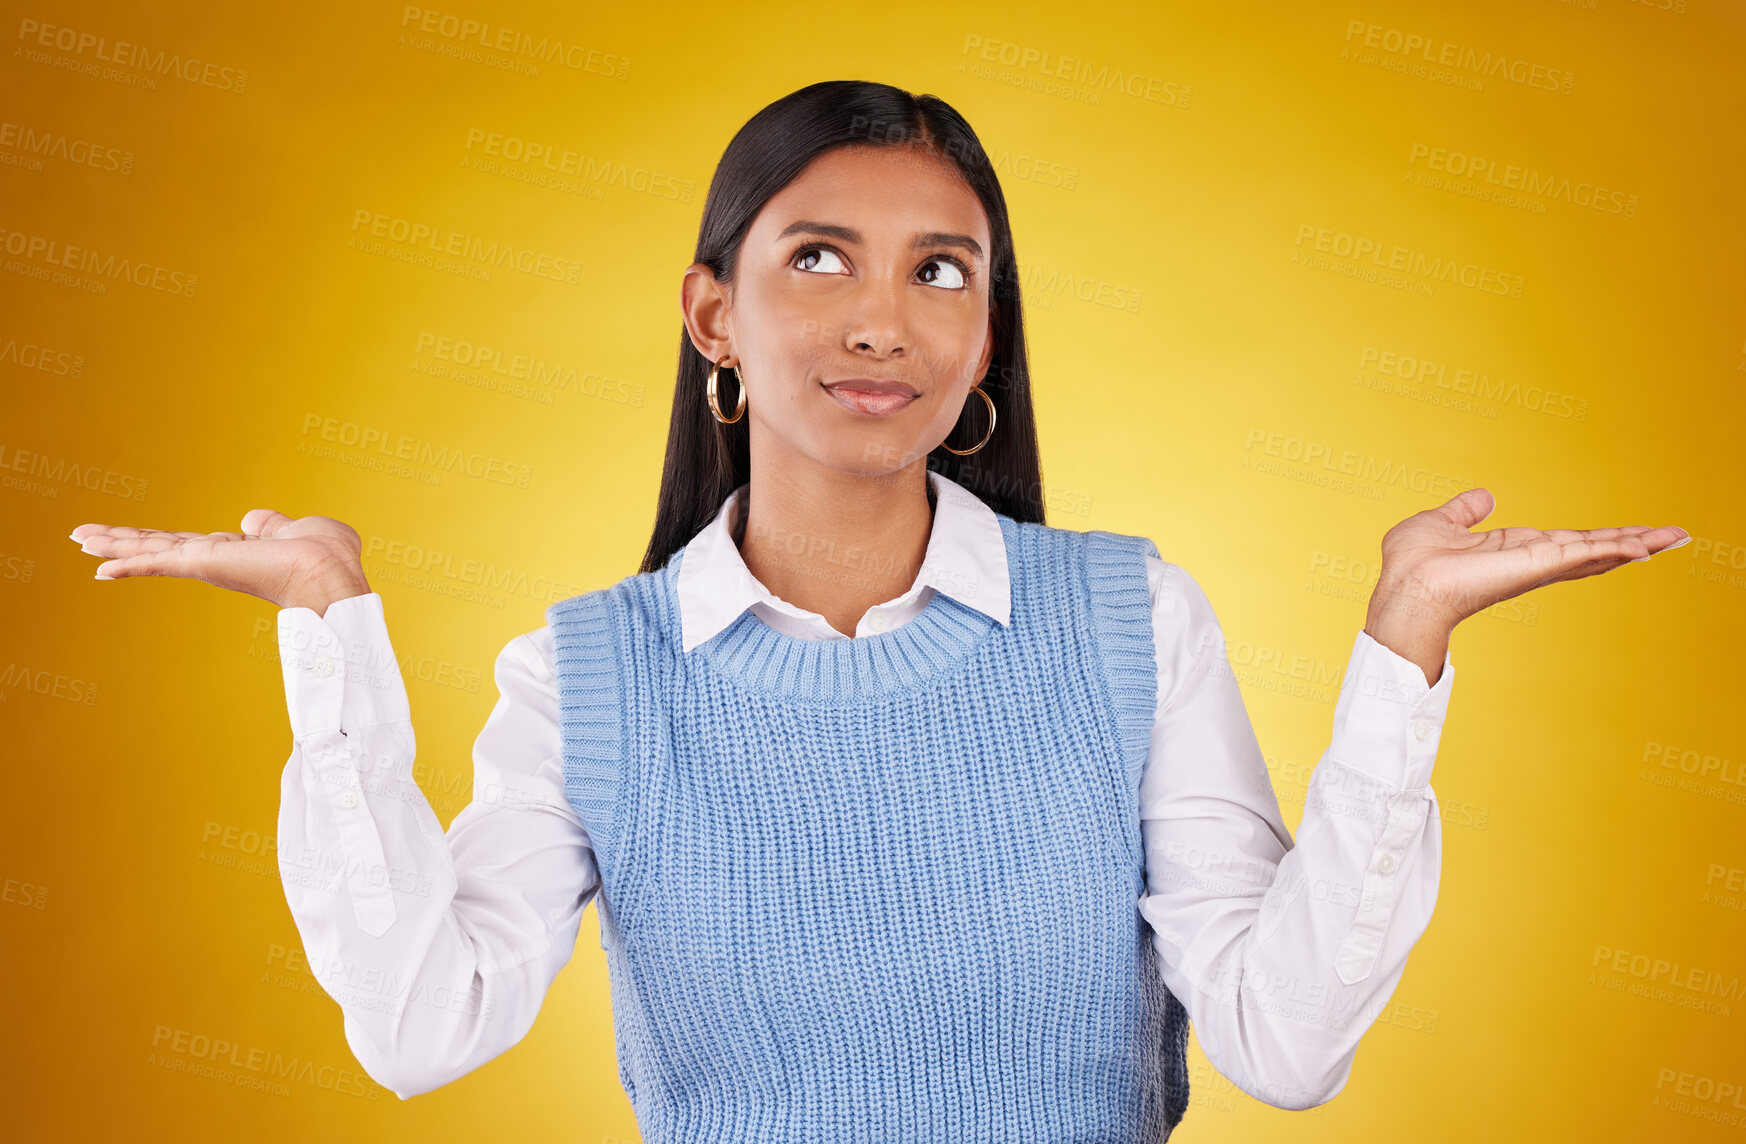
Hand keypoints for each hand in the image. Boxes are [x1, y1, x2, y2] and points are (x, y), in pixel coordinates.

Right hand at [68, 510, 371, 614]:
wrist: (331, 573)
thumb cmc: (326, 555)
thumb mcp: (295, 530)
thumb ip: (271, 525)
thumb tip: (252, 520)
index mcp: (235, 552)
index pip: (186, 544)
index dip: (157, 539)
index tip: (132, 537)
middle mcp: (215, 560)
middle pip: (158, 546)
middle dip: (121, 540)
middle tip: (82, 536)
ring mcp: (207, 564)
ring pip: (149, 550)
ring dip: (113, 544)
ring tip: (77, 538)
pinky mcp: (203, 564)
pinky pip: (157, 563)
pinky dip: (126, 564)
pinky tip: (96, 566)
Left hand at [1366, 487, 1688, 636]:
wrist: (1405, 587)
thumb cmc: (1412, 565)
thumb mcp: (1440, 523)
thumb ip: (1465, 511)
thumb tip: (1484, 497)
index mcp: (1511, 550)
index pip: (1565, 543)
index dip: (1598, 538)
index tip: (1630, 534)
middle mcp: (1530, 561)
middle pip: (1592, 550)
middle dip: (1632, 542)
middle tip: (1673, 536)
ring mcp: (1535, 566)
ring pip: (1595, 552)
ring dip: (1636, 544)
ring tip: (1674, 537)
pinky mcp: (1533, 566)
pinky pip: (1581, 554)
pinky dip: (1612, 548)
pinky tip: (1643, 546)